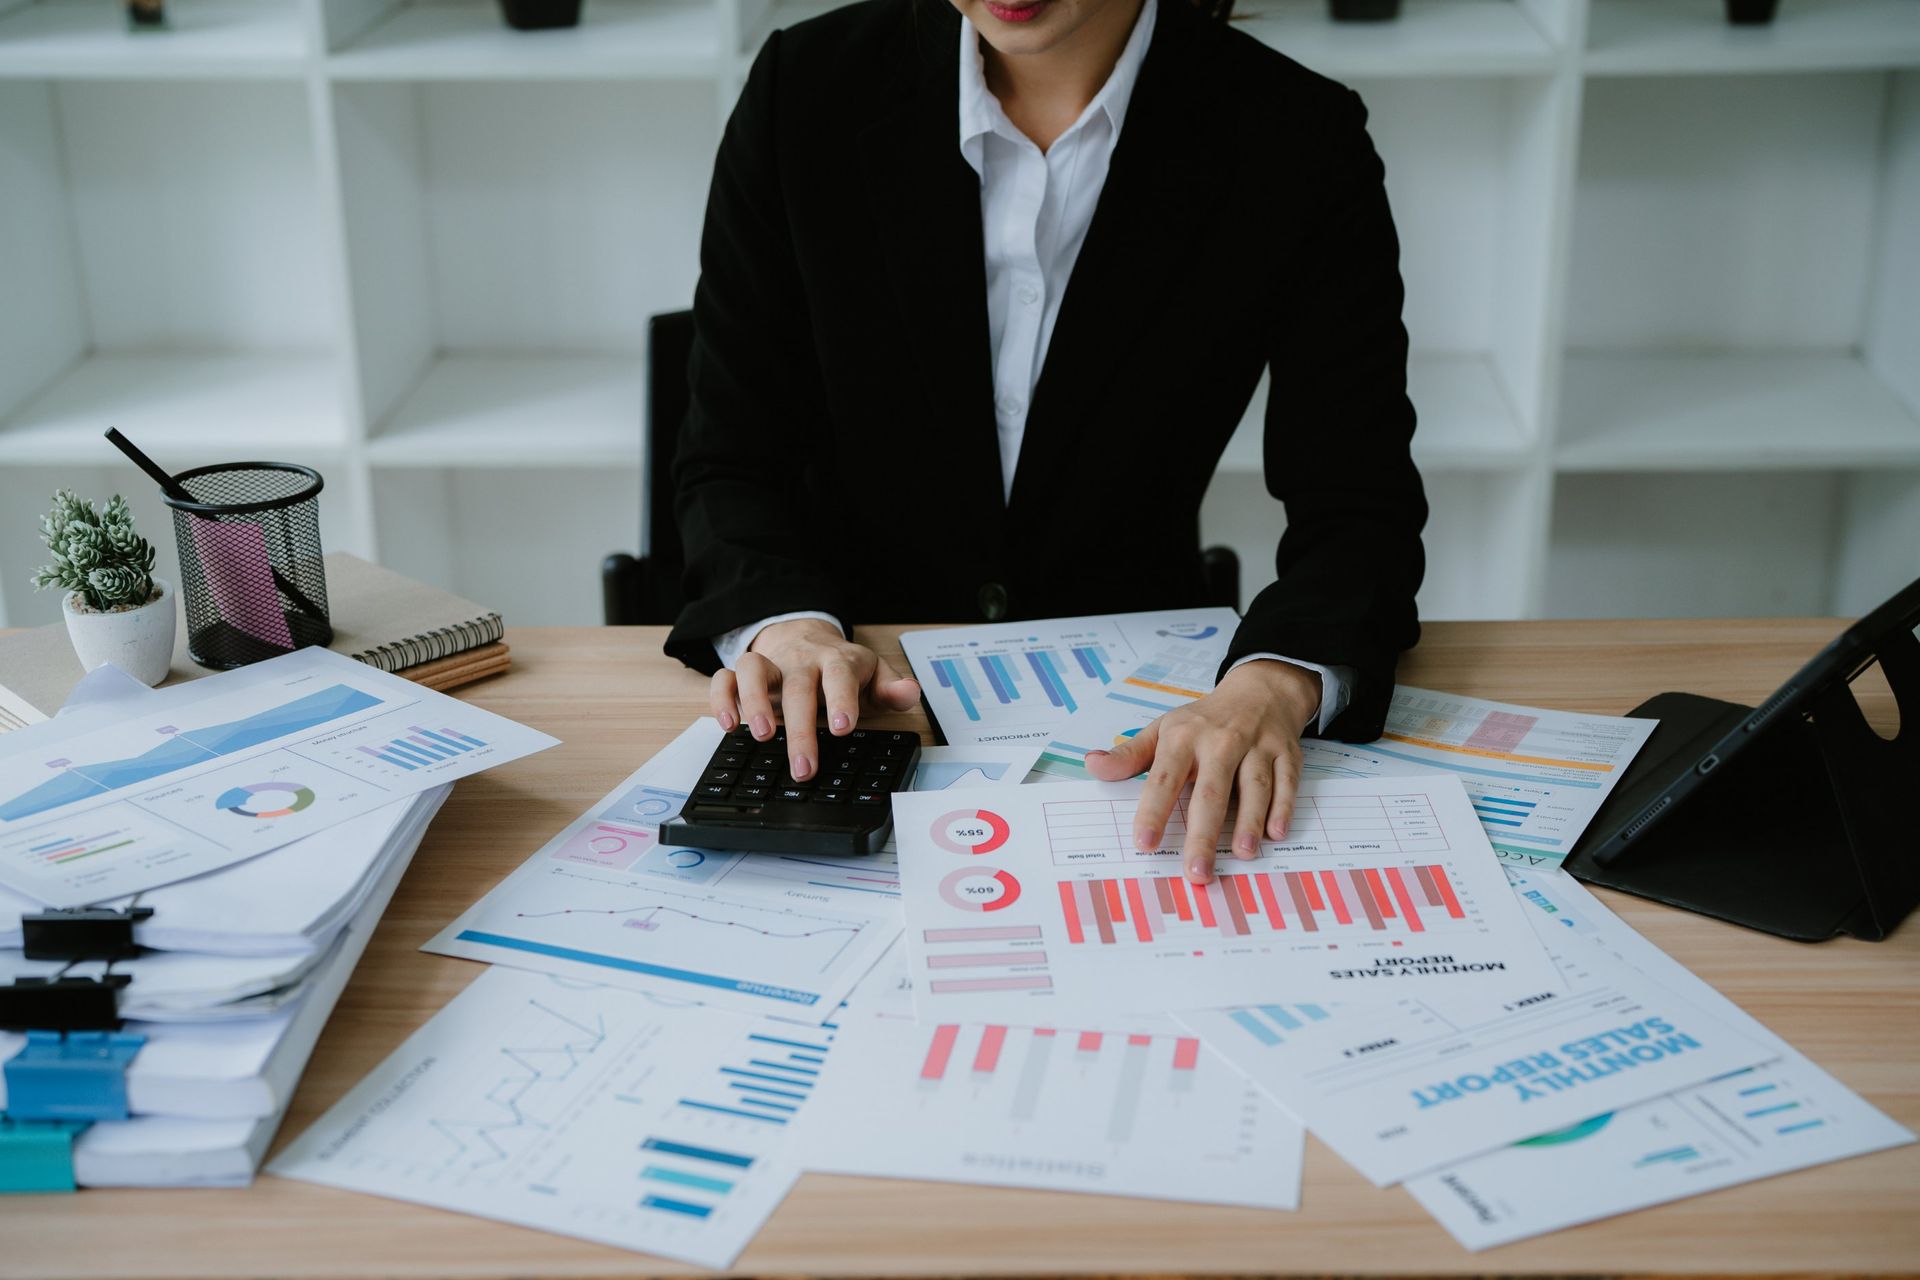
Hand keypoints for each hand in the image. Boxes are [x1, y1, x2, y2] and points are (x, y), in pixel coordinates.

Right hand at [708, 618, 921, 780]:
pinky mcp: (744, 674)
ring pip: (754, 669)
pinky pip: (725, 677)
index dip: (840, 699)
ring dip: (753, 700)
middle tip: (804, 767)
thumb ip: (891, 688)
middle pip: (798, 686)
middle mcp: (802, 661)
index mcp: (837, 661)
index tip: (842, 727)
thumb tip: (910, 693)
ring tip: (760, 735)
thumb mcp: (872, 675)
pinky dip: (722, 698)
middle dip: (800, 728)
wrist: (805, 636)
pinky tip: (728, 724)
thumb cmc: (841, 668)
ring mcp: (771, 665)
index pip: (840, 675)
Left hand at [1083, 660, 1320, 883]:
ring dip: (1249, 821)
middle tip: (1196, 872)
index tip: (1145, 844)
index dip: (1154, 811)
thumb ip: (1129, 756)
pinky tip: (1276, 834)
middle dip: (1203, 834)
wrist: (1259, 691)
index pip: (1164, 778)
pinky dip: (1284, 807)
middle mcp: (1221, 741)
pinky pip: (1287, 782)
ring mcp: (1257, 747)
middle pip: (1211, 792)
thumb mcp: (1163, 729)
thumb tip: (1092, 766)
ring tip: (1241, 854)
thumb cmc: (1204, 721)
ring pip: (1254, 786)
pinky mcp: (1287, 754)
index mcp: (1183, 738)